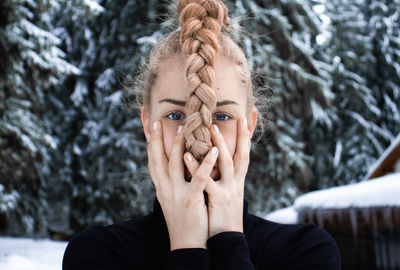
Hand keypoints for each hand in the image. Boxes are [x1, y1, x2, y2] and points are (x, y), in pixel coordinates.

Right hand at [146, 121, 217, 249]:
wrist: (186, 243)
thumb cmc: (181, 219)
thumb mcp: (171, 199)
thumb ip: (170, 182)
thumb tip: (171, 166)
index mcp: (161, 188)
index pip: (152, 162)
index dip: (151, 144)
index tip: (151, 128)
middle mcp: (165, 188)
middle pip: (159, 159)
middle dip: (157, 139)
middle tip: (159, 122)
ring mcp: (177, 194)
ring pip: (175, 163)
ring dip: (179, 144)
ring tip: (186, 128)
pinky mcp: (191, 200)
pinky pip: (198, 178)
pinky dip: (206, 162)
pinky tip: (214, 150)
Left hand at [184, 117, 250, 237]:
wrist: (226, 240)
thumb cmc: (222, 217)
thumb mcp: (225, 195)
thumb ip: (222, 179)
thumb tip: (215, 165)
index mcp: (236, 182)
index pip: (243, 156)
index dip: (245, 139)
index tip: (245, 121)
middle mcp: (235, 184)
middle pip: (239, 155)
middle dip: (240, 136)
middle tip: (237, 118)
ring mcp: (228, 191)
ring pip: (225, 163)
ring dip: (218, 144)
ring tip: (209, 128)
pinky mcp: (218, 200)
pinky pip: (205, 180)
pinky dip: (196, 166)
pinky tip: (186, 154)